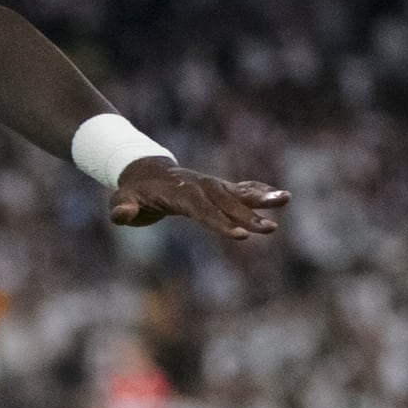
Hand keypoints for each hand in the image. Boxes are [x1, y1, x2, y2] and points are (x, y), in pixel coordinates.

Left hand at [109, 159, 287, 241]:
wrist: (143, 172)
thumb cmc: (132, 192)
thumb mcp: (120, 201)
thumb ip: (122, 209)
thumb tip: (123, 214)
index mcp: (177, 192)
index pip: (201, 210)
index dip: (220, 222)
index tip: (240, 235)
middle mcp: (198, 186)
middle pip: (225, 202)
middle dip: (247, 215)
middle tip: (270, 229)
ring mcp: (210, 184)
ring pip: (238, 192)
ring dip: (262, 197)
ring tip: (286, 199)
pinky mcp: (218, 187)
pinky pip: (241, 187)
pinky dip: (260, 190)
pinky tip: (281, 196)